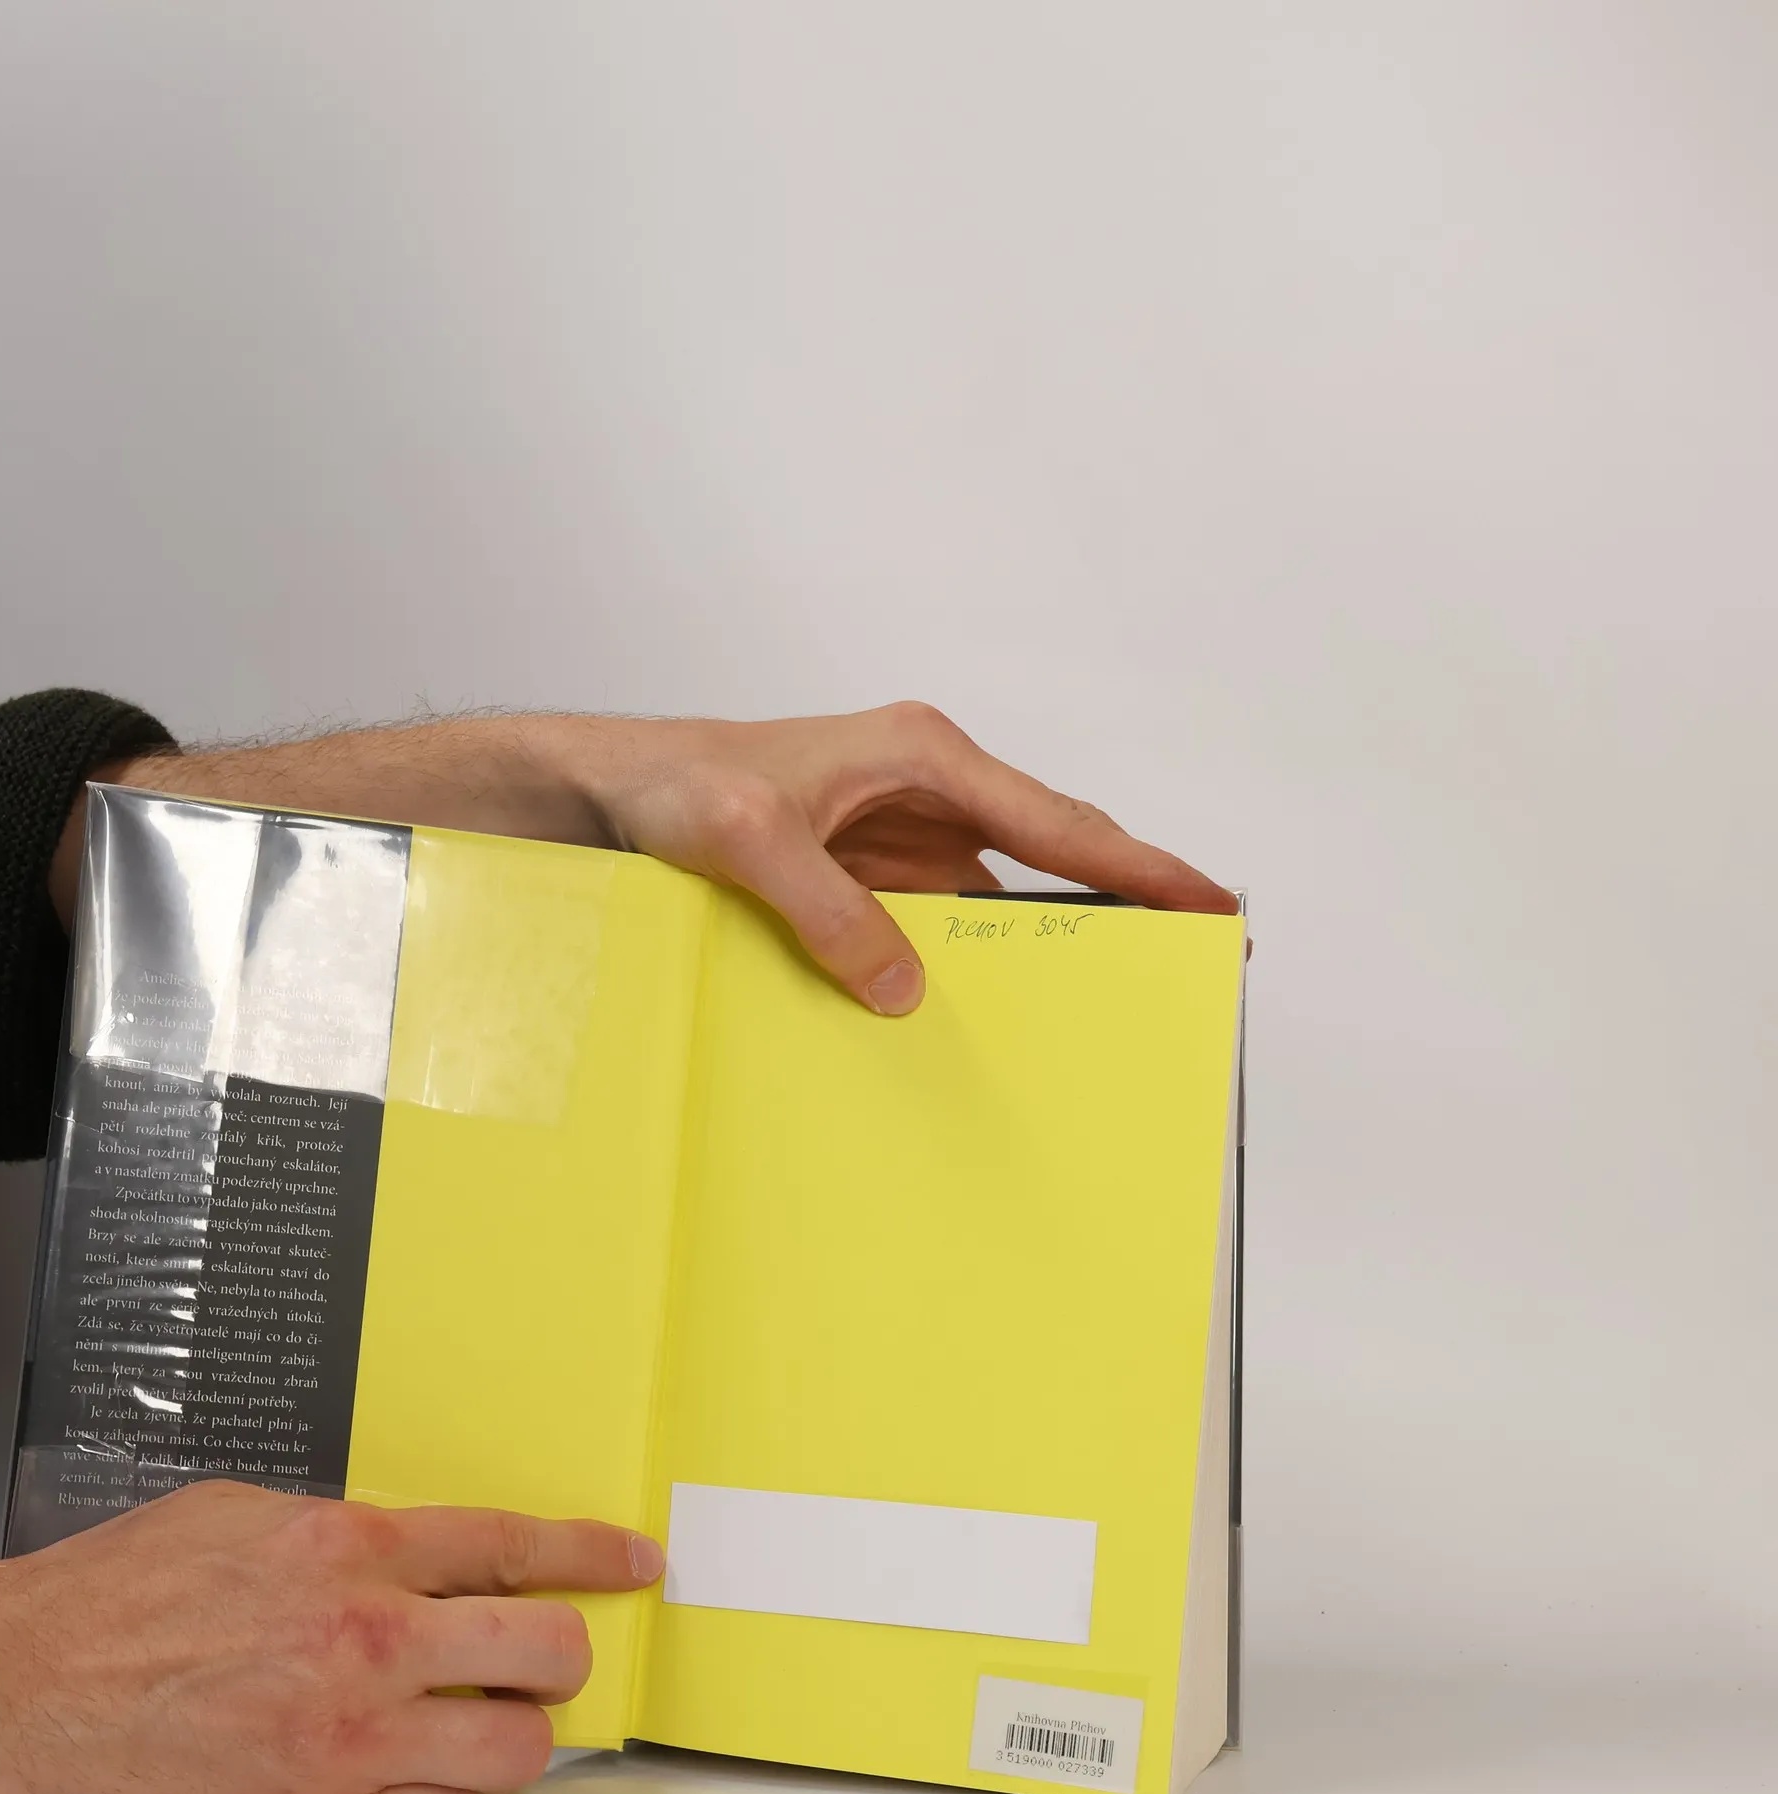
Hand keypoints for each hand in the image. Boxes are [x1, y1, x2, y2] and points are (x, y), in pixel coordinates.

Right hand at [0, 1481, 663, 1793]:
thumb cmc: (109, 1600)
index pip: (512, 1544)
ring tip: (480, 1722)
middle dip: (567, 1654)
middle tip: (551, 1657)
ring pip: (512, 1753)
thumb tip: (416, 1553)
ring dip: (513, 1736)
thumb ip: (347, 1533)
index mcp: (348, 1548)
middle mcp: (365, 1643)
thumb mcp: (242, 1516)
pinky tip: (409, 1774)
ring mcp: (346, 1742)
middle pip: (544, 1653)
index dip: (592, 1551)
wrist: (11, 1698)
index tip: (633, 1559)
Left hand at [544, 702, 1237, 1011]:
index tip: (1209, 901)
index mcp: (920, 755)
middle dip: (1123, 902)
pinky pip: (944, 928)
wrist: (607, 790)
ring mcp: (902, 838)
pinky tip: (991, 1015)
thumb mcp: (748, 840)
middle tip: (1196, 958)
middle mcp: (926, 791)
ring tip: (1110, 1006)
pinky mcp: (872, 879)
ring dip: (1046, 946)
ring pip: (1001, 899)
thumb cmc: (674, 781)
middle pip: (1050, 855)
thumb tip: (902, 988)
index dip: (1139, 865)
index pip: (1055, 820)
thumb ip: (829, 909)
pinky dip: (971, 968)